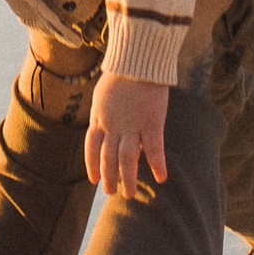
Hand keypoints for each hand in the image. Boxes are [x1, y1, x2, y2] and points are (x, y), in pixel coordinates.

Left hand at [87, 71, 171, 202]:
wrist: (137, 59)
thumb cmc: (121, 72)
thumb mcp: (103, 93)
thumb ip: (103, 110)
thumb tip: (102, 120)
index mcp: (99, 118)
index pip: (92, 148)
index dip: (92, 164)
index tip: (93, 179)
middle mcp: (113, 126)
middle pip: (108, 158)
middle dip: (108, 177)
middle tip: (110, 192)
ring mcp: (132, 126)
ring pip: (127, 160)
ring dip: (128, 179)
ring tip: (129, 194)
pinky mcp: (152, 123)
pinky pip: (154, 149)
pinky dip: (157, 165)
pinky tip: (161, 178)